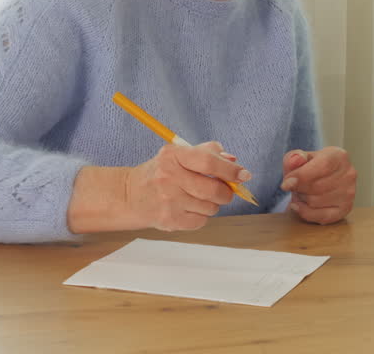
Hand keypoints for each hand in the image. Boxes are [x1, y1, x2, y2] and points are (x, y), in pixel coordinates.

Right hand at [124, 141, 248, 230]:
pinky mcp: (168, 221)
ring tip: (197, 197)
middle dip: (226, 192)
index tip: (244, 175)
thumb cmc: (161, 172)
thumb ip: (207, 152)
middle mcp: (168, 177)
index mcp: (173, 156)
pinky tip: (188, 208)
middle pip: (214, 189)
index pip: (209, 162)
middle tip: (224, 190)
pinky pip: (201, 221)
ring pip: (211, 207)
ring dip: (212, 204)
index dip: (231, 170)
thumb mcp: (178, 154)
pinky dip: (201, 216)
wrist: (129, 195)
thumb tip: (234, 161)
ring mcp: (168, 201)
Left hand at [281, 146, 356, 224]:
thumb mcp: (299, 157)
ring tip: (300, 193)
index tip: (285, 184)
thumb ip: (294, 157)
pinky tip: (299, 206)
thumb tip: (296, 161)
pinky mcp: (346, 209)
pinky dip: (306, 213)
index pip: (322, 166)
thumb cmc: (310, 166)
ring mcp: (349, 193)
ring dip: (301, 199)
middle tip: (294, 186)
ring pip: (315, 202)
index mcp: (339, 156)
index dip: (301, 176)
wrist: (322, 178)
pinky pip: (321, 216)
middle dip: (298, 189)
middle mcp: (349, 174)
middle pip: (316, 186)